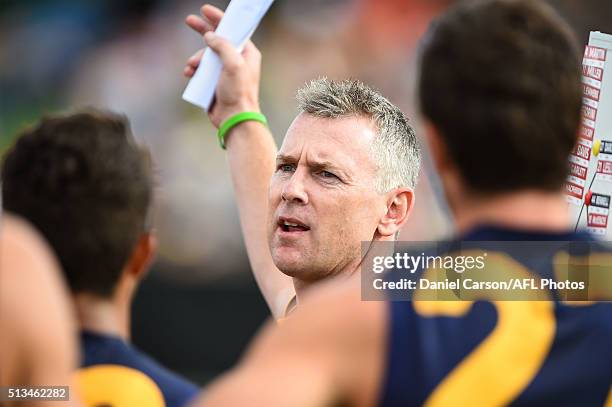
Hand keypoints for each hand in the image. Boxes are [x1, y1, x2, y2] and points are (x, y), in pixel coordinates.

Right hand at [184, 5, 261, 127]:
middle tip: (189, 20)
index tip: (205, 10)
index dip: (219, 19)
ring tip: (192, 67)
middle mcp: (236, 60)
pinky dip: (193, 70)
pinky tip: (189, 74)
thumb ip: (222, 46)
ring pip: (205, 56)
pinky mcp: (214, 82)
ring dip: (196, 58)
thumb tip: (210, 36)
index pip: (233, 30)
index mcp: (246, 54)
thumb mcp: (233, 65)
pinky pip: (201, 70)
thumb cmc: (238, 93)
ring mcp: (224, 71)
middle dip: (203, 31)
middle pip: (217, 40)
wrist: (233, 119)